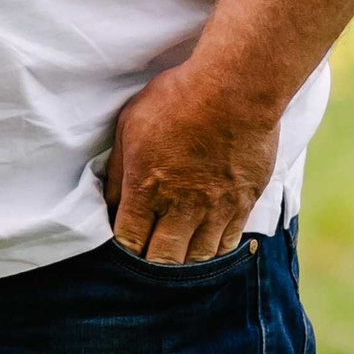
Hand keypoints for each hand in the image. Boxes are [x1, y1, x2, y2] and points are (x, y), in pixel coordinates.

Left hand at [103, 62, 280, 262]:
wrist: (235, 88)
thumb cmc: (178, 98)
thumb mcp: (130, 125)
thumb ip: (118, 170)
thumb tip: (109, 200)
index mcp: (146, 188)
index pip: (129, 241)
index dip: (124, 251)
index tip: (124, 247)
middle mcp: (181, 206)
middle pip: (163, 260)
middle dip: (152, 265)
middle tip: (149, 259)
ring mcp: (216, 207)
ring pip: (198, 257)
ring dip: (185, 262)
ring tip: (177, 258)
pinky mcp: (245, 202)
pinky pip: (229, 242)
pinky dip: (215, 251)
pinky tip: (207, 248)